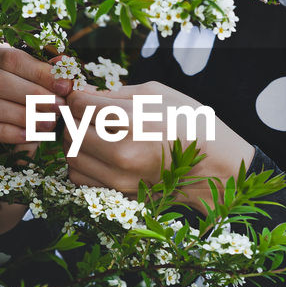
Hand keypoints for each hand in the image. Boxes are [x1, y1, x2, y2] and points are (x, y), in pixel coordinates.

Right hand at [0, 41, 68, 158]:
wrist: (11, 138)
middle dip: (32, 94)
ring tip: (48, 124)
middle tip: (59, 106)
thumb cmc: (29, 102)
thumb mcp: (41, 85)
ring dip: (22, 115)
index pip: (9, 57)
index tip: (64, 86)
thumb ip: (51, 73)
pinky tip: (29, 136)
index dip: (38, 71)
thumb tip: (64, 63)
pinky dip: (8, 133)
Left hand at [59, 80, 255, 212]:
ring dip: (74, 141)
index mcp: (135, 120)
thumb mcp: (158, 93)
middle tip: (83, 114)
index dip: (77, 97)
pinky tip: (96, 155)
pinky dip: (82, 164)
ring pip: (71, 156)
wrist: (214, 166)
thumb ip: (116, 92)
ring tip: (90, 133)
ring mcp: (121, 177)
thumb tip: (83, 93)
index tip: (84, 97)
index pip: (80, 105)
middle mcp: (124, 152)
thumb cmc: (189, 122)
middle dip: (73, 118)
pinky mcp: (120, 194)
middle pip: (71, 130)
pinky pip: (80, 179)